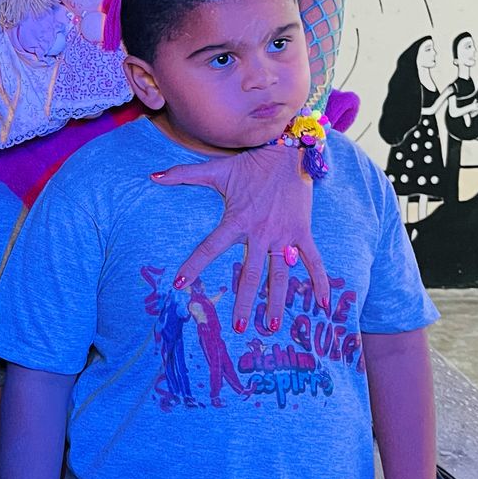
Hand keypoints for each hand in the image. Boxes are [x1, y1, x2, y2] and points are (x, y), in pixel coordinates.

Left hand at [153, 143, 327, 329]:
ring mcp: (283, 234)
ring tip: (273, 326)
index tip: (178, 285)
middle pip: (250, 274)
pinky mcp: (302, 232)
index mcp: (237, 221)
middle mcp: (260, 232)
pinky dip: (320, 282)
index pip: (209, 248)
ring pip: (280, 275)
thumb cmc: (249, 164)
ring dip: (277, 302)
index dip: (193, 266)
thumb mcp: (215, 169)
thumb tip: (152, 175)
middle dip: (244, 302)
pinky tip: (324, 305)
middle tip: (240, 327)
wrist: (287, 151)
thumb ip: (183, 174)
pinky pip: (313, 261)